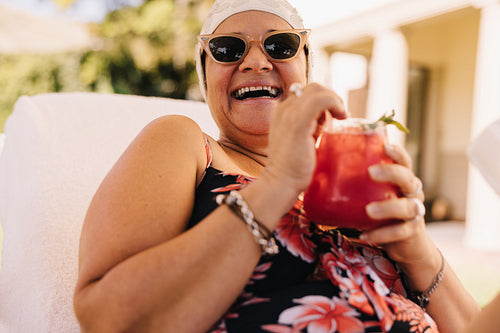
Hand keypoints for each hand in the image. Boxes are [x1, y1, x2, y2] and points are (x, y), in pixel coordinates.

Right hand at [264, 83, 347, 194]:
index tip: (332, 118)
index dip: (324, 101)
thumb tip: (327, 118)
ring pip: (318, 91)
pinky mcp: (298, 123)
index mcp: (282, 112)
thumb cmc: (293, 168)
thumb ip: (311, 126)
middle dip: (332, 98)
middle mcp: (284, 109)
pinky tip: (341, 117)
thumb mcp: (302, 140)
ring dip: (336, 100)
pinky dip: (335, 103)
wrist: (281, 183)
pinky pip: (321, 100)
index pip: (307, 93)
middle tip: (340, 116)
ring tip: (341, 117)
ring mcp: (289, 114)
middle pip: (314, 88)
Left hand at [361, 144, 432, 264]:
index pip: (404, 161)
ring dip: (387, 207)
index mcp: (402, 179)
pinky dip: (381, 234)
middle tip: (371, 172)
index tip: (384, 146)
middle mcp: (412, 193)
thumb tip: (318, 172)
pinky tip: (364, 235)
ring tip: (369, 210)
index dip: (397, 153)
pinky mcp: (411, 232)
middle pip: (408, 178)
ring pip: (407, 207)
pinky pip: (399, 232)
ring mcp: (414, 213)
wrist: (405, 242)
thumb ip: (356, 183)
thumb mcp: (372, 194)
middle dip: (391, 173)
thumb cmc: (382, 210)